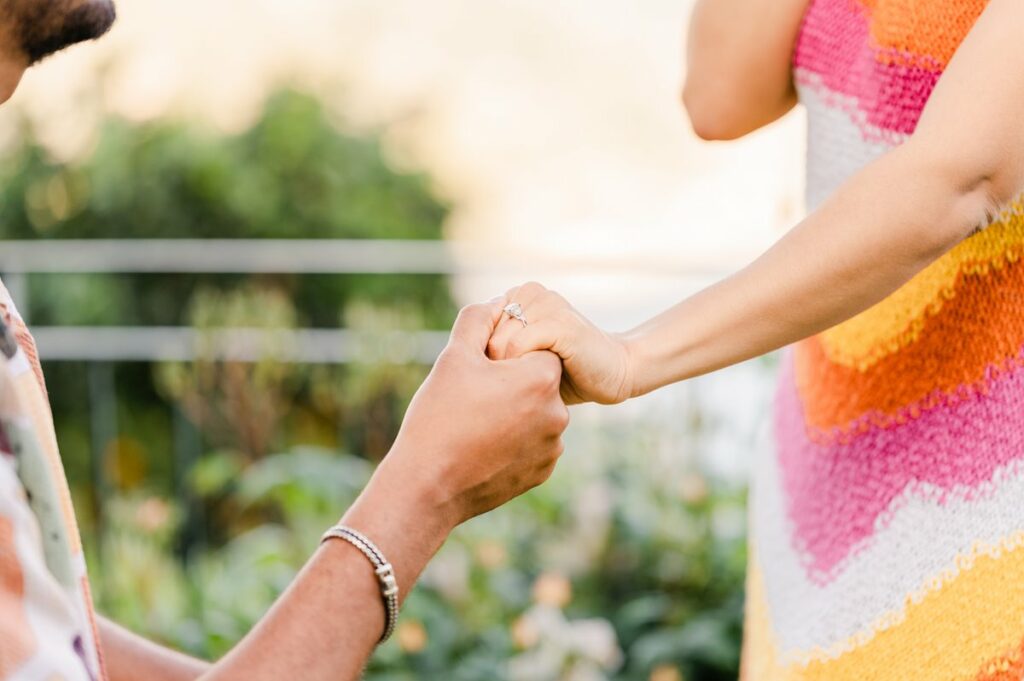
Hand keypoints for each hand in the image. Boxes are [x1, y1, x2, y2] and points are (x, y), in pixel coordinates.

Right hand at [369, 298, 569, 528]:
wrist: (426, 486)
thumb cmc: (438, 417)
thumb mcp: (453, 357)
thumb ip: (478, 320)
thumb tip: (497, 302)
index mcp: (540, 379)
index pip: (536, 350)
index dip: (507, 357)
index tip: (482, 371)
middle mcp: (557, 414)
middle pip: (538, 383)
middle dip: (511, 385)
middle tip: (473, 399)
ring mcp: (552, 448)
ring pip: (536, 415)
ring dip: (514, 414)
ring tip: (475, 424)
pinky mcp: (542, 473)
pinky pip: (533, 445)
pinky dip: (513, 442)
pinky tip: (481, 446)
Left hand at [487, 282, 634, 404]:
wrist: (613, 373)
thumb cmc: (565, 373)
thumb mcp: (521, 358)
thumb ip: (494, 350)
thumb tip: (452, 365)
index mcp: (519, 294)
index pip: (474, 324)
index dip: (481, 358)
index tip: (499, 380)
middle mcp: (530, 291)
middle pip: (484, 335)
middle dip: (494, 367)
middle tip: (517, 386)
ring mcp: (546, 303)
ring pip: (499, 343)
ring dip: (510, 372)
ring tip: (534, 383)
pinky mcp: (560, 322)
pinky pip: (519, 347)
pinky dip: (523, 370)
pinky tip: (545, 380)